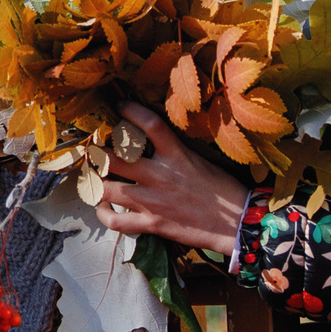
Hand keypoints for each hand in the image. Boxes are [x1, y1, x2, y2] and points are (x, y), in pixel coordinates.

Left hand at [94, 103, 252, 255]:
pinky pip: (115, 221)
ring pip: (106, 189)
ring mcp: (153, 201)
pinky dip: (103, 214)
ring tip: (94, 179)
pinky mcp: (152, 224)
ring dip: (95, 183)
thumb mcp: (201, 161)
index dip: (129, 110)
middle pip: (114, 158)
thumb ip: (175, 151)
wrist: (238, 224)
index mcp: (177, 155)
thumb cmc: (224, 191)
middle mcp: (160, 175)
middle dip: (97, 153)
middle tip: (92, 150)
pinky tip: (104, 208)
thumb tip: (153, 141)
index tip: (118, 107)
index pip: (149, 123)